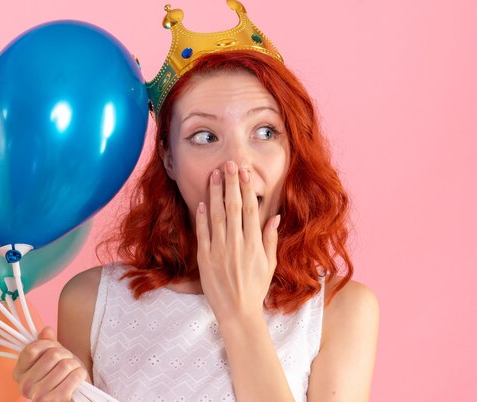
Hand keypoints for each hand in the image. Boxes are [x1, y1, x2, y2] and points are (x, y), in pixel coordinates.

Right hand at [13, 326, 87, 401]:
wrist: (72, 396)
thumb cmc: (61, 376)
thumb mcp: (52, 358)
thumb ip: (46, 343)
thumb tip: (46, 330)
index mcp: (20, 373)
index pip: (32, 349)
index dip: (48, 344)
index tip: (54, 348)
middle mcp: (25, 386)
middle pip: (52, 355)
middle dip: (66, 354)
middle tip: (67, 361)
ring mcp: (39, 396)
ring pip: (65, 365)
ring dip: (75, 365)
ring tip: (73, 371)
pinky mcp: (56, 401)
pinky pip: (74, 376)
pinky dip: (80, 374)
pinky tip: (78, 379)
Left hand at [195, 160, 280, 323]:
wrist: (237, 311)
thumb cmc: (255, 288)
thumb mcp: (269, 264)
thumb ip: (270, 239)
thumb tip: (274, 216)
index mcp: (254, 244)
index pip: (249, 210)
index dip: (247, 189)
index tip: (245, 173)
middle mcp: (237, 244)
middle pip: (233, 207)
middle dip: (231, 184)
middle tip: (229, 165)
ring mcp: (219, 250)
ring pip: (217, 216)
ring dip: (215, 194)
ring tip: (214, 175)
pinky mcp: (205, 258)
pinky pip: (203, 233)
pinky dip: (202, 217)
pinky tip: (202, 202)